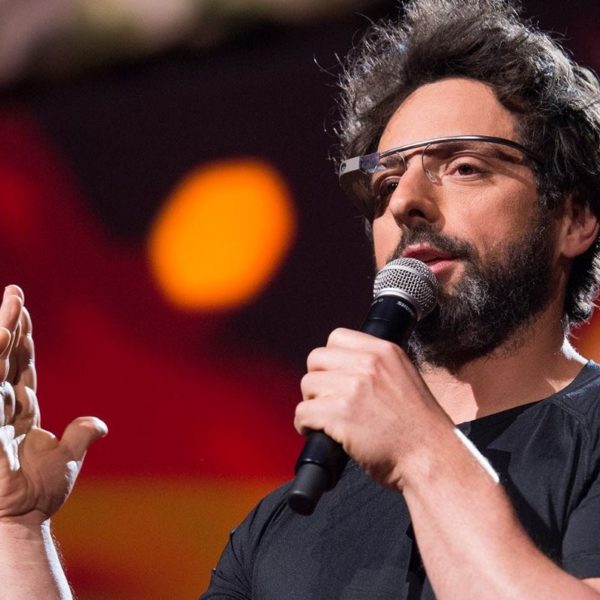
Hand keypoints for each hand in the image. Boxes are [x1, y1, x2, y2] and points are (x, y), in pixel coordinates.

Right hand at [0, 285, 106, 524]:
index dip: (24, 339)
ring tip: (11, 308)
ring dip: (4, 338)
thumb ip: (81, 435)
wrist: (24, 520)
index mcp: (21, 410)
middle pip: (7, 357)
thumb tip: (98, 424)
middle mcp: (4, 407)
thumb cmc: (39, 493)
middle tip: (15, 292)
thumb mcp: (67, 458)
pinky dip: (1, 372)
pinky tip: (3, 342)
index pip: (22, 364)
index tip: (25, 310)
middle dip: (11, 324)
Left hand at [295, 328, 452, 488]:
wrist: (431, 457)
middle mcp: (368, 364)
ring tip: (325, 419)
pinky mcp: (341, 414)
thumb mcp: (405, 377)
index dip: (330, 360)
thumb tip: (344, 366)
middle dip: (318, 380)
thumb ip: (377, 366)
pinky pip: (303, 412)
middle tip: (327, 400)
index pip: (337, 337)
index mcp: (384, 351)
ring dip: (312, 404)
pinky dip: (304, 425)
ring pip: (307, 385)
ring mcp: (354, 388)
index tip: (334, 377)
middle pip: (316, 359)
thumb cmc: (418, 427)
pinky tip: (316, 432)